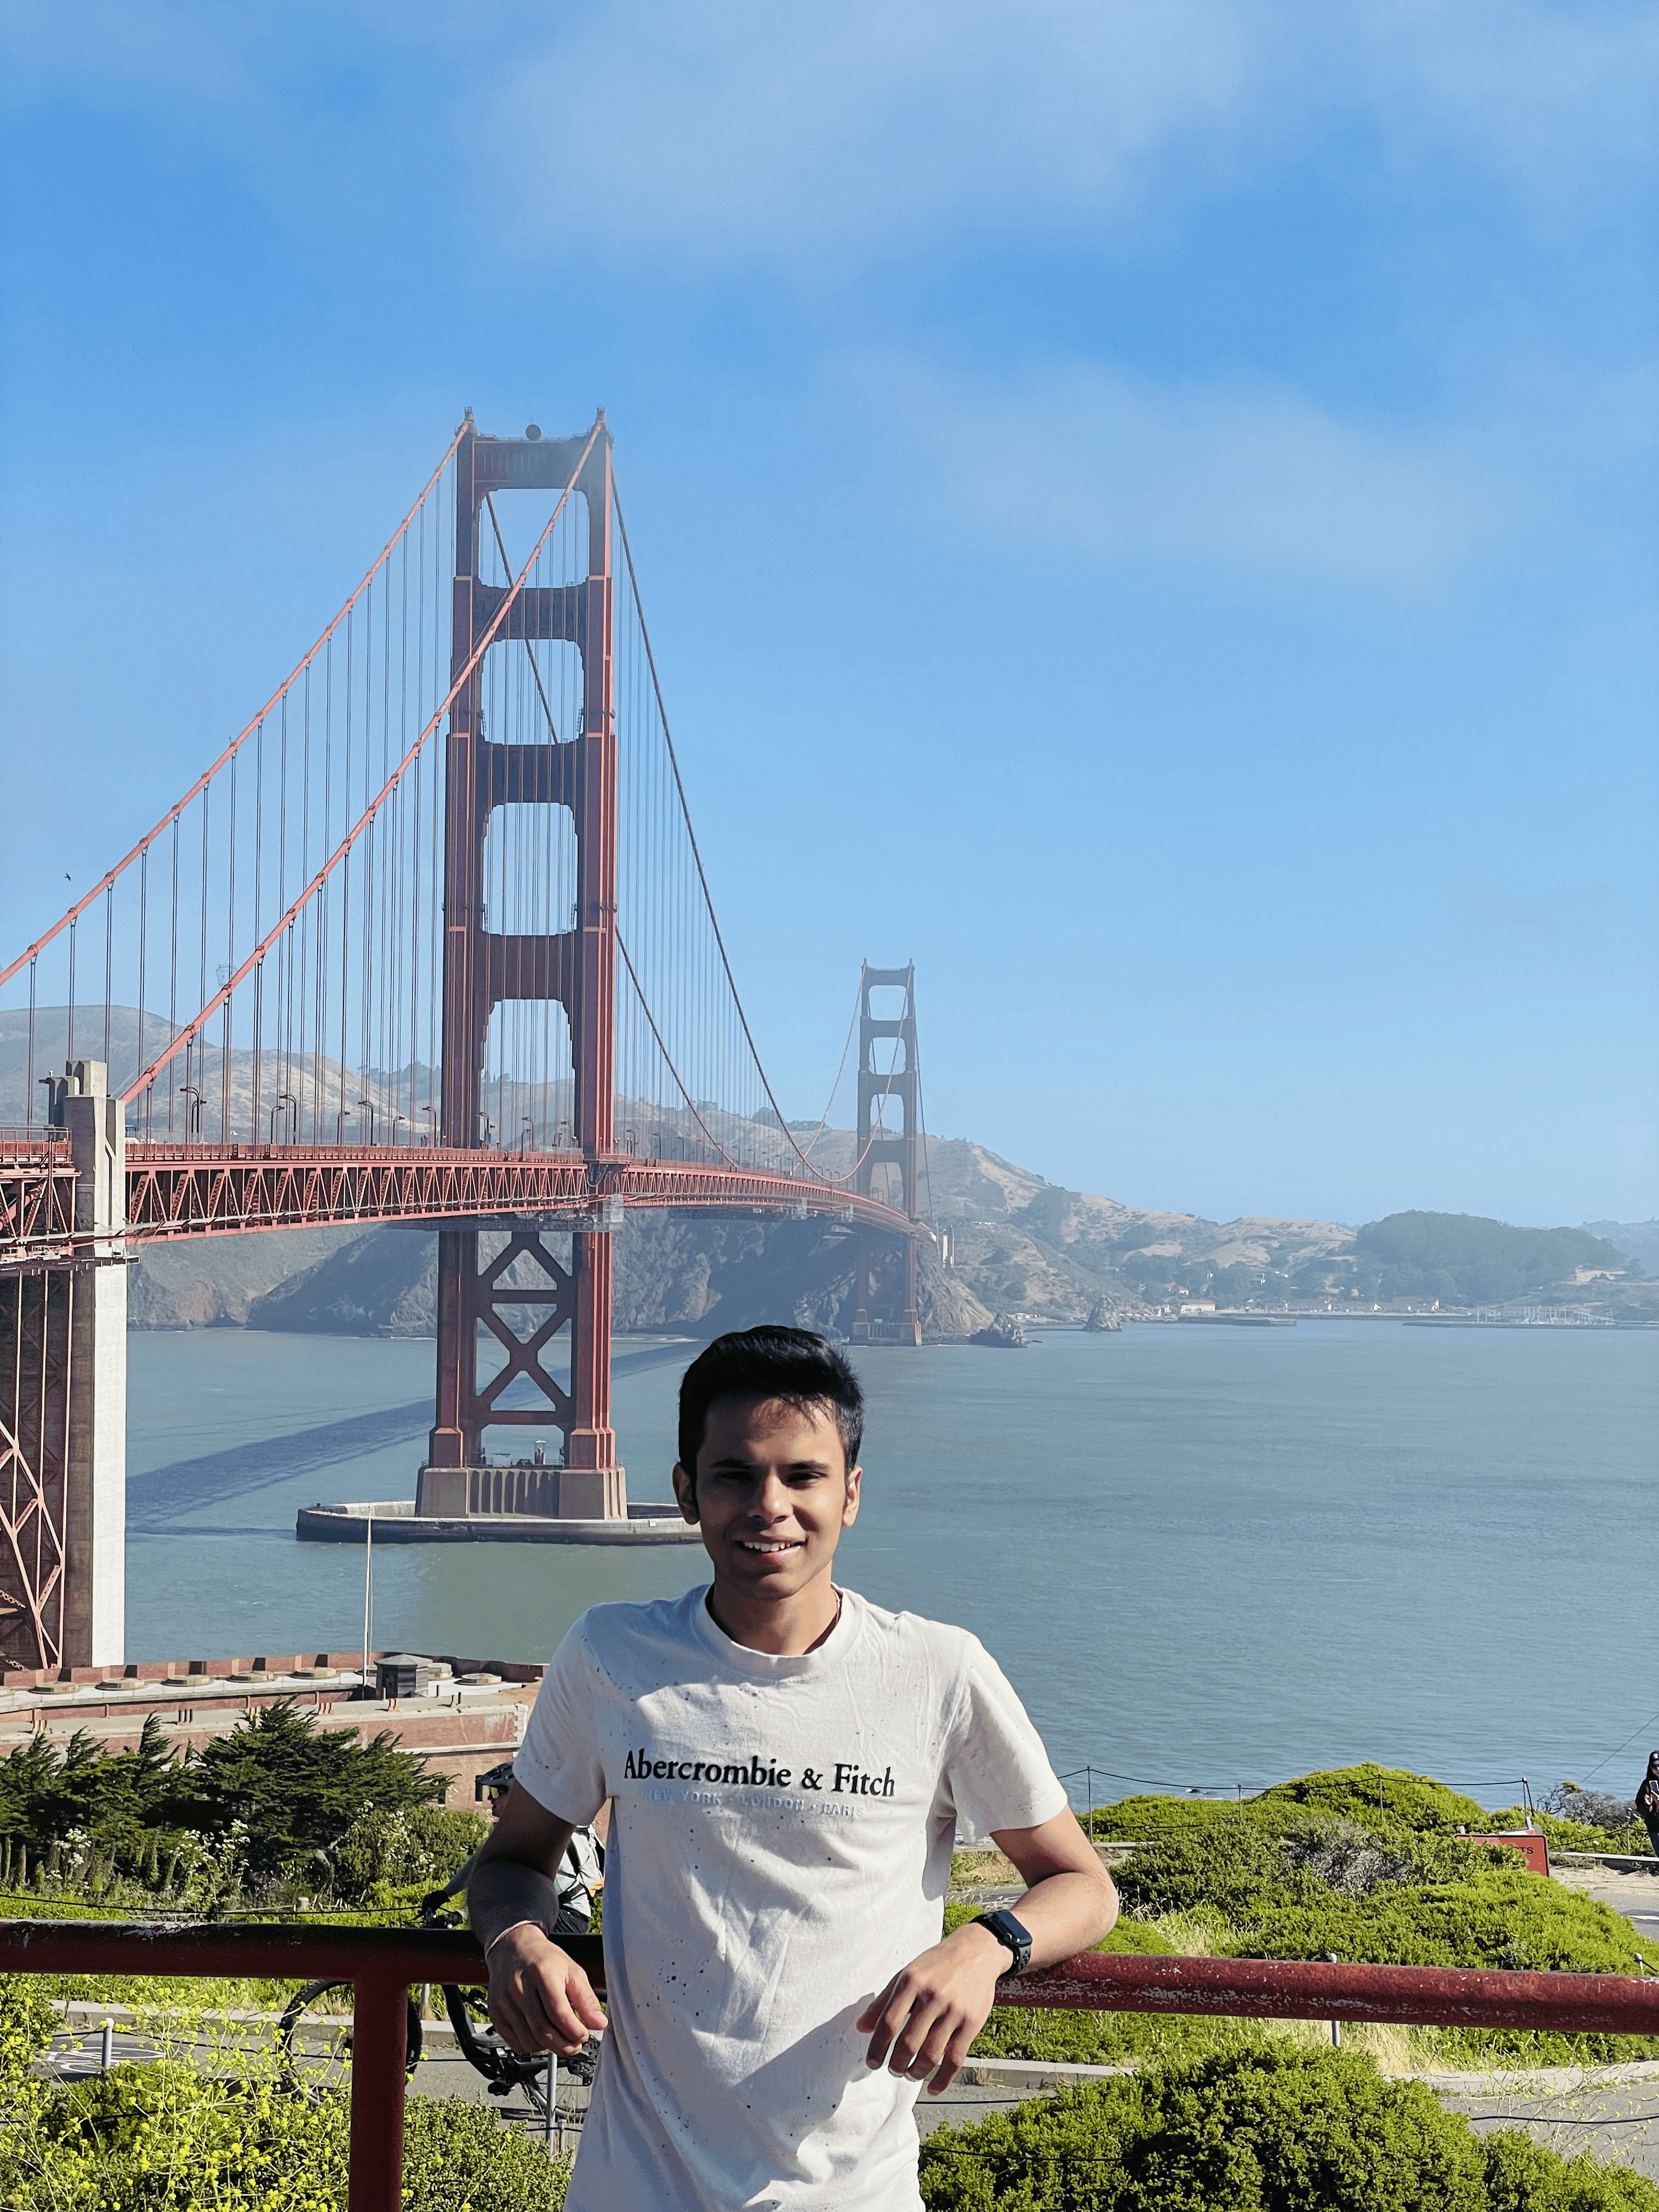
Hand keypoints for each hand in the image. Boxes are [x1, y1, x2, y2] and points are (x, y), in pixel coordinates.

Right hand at [486, 1925, 607, 2056]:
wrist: (513, 1948)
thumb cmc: (543, 1959)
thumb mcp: (571, 1970)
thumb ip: (586, 1998)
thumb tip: (599, 2023)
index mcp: (542, 1972)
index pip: (559, 2013)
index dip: (575, 2031)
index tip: (584, 2036)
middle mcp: (520, 1986)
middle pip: (543, 2031)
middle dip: (564, 2046)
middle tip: (575, 2046)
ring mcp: (504, 2001)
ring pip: (529, 2040)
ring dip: (548, 2047)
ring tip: (559, 2038)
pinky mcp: (495, 2013)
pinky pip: (515, 2043)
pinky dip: (531, 2046)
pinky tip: (540, 2035)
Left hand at [855, 1923, 1005, 2094]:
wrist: (976, 1952)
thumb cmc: (936, 1965)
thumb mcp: (906, 1974)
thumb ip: (883, 2001)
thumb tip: (861, 2028)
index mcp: (912, 1982)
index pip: (888, 2023)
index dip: (877, 2048)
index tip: (872, 2063)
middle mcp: (932, 1996)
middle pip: (908, 2043)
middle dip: (896, 2064)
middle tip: (893, 2069)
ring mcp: (954, 2010)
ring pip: (931, 2055)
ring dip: (916, 2072)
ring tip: (910, 2073)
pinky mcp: (972, 2023)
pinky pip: (955, 2059)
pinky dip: (942, 2079)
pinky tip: (932, 2087)